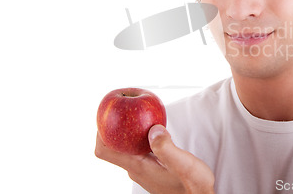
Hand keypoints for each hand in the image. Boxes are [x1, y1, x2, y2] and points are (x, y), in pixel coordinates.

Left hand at [95, 125, 214, 193]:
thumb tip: (153, 128)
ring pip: (128, 147)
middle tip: (126, 107)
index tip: (107, 116)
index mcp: (138, 166)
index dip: (100, 133)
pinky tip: (154, 128)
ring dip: (130, 131)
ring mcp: (143, 169)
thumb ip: (166, 147)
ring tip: (141, 114)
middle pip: (114, 146)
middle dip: (115, 126)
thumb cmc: (192, 187)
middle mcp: (136, 169)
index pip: (105, 151)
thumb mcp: (183, 164)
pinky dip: (141, 136)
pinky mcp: (152, 168)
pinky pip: (139, 149)